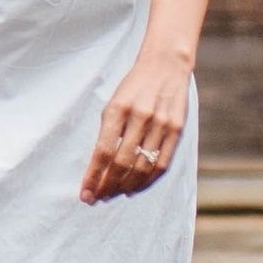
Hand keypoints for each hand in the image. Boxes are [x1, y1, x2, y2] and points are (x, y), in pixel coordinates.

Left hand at [80, 44, 189, 200]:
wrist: (165, 65)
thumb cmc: (133, 87)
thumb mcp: (113, 102)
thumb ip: (107, 132)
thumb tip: (98, 167)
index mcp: (118, 108)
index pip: (103, 151)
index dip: (93, 176)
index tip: (85, 194)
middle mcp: (140, 116)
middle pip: (122, 162)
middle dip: (107, 185)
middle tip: (97, 198)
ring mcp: (161, 124)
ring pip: (142, 167)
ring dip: (126, 186)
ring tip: (113, 195)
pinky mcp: (177, 130)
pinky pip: (162, 164)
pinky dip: (147, 180)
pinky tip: (134, 188)